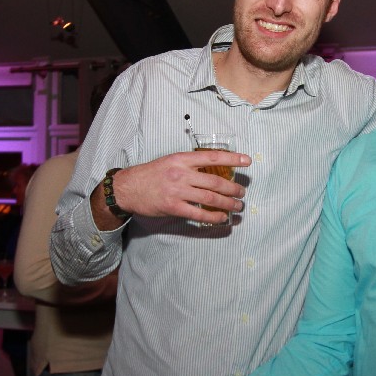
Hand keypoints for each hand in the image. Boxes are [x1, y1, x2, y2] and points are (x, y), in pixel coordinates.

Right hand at [90, 151, 251, 228]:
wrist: (128, 187)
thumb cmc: (150, 174)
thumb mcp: (170, 161)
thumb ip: (189, 165)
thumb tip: (212, 170)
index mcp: (182, 159)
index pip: (213, 157)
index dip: (232, 158)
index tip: (247, 161)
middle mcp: (182, 173)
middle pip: (216, 181)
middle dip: (233, 188)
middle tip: (242, 192)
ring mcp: (178, 191)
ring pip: (211, 198)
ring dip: (228, 204)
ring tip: (237, 207)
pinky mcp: (174, 207)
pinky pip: (199, 213)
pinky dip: (213, 217)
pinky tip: (221, 218)